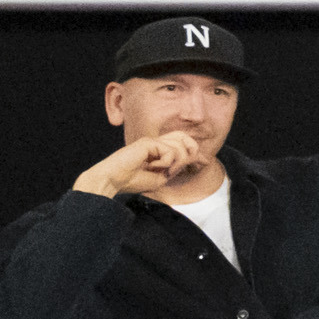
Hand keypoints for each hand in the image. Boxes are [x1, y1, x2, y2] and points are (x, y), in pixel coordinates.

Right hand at [78, 132, 205, 197]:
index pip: (183, 143)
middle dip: (190, 153)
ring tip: (160, 170)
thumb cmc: (133, 181)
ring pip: (180, 147)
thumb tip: (194, 157)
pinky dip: (165, 163)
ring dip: (175, 163)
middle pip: (185, 138)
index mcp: (158, 150)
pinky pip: (170, 152)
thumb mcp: (161, 177)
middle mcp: (156, 142)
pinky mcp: (148, 142)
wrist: (113, 180)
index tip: (205, 162)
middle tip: (178, 168)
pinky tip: (151, 167)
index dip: (196, 152)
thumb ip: (176, 167)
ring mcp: (152, 141)